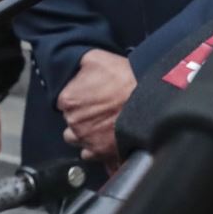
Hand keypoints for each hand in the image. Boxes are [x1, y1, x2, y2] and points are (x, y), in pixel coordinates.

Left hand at [59, 50, 135, 165]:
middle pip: (69, 120)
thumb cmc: (125, 79)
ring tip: (101, 124)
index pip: (63, 101)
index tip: (86, 96)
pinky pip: (89, 155)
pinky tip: (105, 138)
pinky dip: (95, 148)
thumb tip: (75, 68)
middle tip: (97, 108)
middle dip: (81, 115)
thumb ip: (79, 64)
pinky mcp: (101, 152)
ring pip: (76, 138)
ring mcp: (87, 138)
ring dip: (85, 132)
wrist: (149, 99)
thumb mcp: (96, 58)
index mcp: (68, 99)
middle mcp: (74, 121)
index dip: (76, 98)